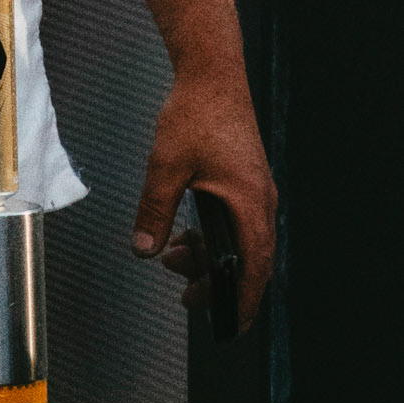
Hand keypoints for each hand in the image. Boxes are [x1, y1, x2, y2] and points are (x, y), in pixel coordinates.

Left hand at [131, 57, 275, 330]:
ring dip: (208, 256)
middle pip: (248, 261)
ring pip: (239, 242)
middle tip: (184, 297)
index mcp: (250, 205)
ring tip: (172, 258)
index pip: (254, 269)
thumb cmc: (195, 115)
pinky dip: (213, 235)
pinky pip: (235, 223)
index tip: (228, 327)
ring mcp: (256, 192)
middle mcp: (260, 203)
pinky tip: (184, 233)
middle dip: (216, 283)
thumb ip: (155, 210)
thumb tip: (143, 249)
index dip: (241, 302)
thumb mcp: (166, 166)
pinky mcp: (246, 182)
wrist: (212, 75)